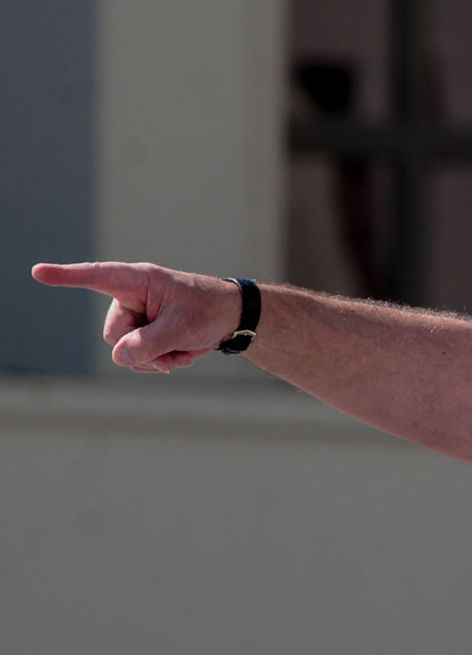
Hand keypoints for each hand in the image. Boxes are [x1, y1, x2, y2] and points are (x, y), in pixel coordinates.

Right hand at [31, 262, 241, 373]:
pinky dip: (158, 362)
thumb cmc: (208, 311)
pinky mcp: (140, 334)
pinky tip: (179, 355)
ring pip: (124, 352)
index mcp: (138, 281)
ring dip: (153, 359)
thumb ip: (148, 343)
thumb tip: (119, 357)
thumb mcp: (182, 328)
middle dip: (143, 349)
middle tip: (175, 347)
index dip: (67, 276)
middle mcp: (130, 297)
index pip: (97, 277)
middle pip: (115, 335)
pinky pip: (135, 359)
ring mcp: (134, 318)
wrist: (229, 319)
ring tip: (181, 350)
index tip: (39, 272)